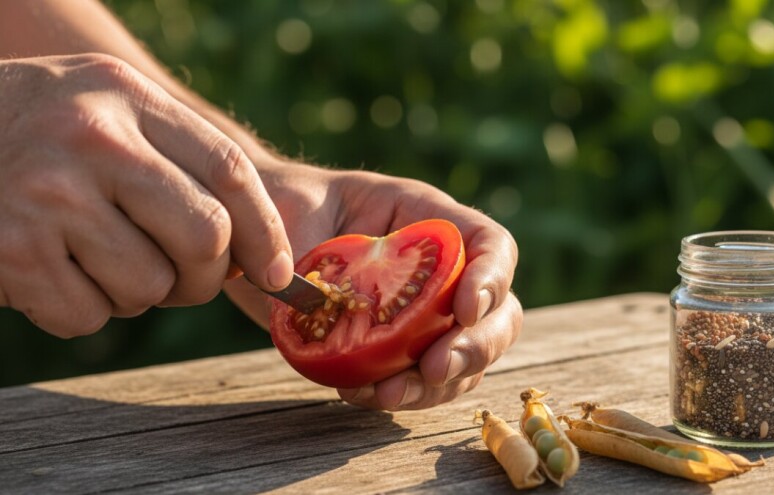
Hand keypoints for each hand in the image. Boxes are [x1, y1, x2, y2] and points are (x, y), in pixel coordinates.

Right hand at [0, 54, 292, 337]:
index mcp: (126, 96)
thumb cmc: (40, 132)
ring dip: (138, 294)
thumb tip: (261, 253)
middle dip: (206, 276)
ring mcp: (46, 194)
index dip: (266, 232)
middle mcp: (91, 139)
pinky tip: (54, 272)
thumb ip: (179, 160)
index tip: (279, 273)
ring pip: (150, 287)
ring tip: (98, 258)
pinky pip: (89, 316)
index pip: (227, 172)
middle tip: (184, 277)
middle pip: (204, 237)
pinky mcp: (10, 250)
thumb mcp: (109, 110)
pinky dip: (83, 311)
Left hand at [225, 161, 521, 409]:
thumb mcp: (296, 207)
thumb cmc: (280, 205)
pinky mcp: (397, 347)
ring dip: (438, 385)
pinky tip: (362, 394)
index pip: (491, 245)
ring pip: (467, 357)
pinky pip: (424, 381)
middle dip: (475, 347)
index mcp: (429, 220)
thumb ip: (315, 248)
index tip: (463, 311)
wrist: (256, 234)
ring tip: (389, 395)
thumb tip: (321, 300)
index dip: (491, 279)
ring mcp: (423, 313)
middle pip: (498, 313)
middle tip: (435, 367)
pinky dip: (403, 395)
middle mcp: (439, 269)